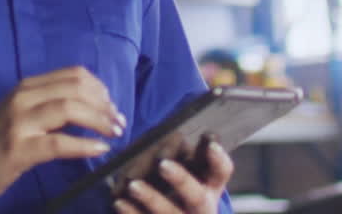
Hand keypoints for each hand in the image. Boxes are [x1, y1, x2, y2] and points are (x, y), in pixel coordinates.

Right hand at [0, 66, 124, 212]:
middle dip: (104, 105)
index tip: (112, 105)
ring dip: (99, 120)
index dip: (99, 88)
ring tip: (114, 133)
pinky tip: (99, 149)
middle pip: (75, 89)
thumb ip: (49, 105)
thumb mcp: (21, 114)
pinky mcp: (18, 149)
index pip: (73, 75)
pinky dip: (84, 144)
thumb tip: (92, 106)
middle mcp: (23, 98)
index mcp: (26, 87)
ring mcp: (19, 122)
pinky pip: (59, 142)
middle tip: (119, 122)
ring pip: (69, 109)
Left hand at [113, 139, 233, 213]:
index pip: (222, 172)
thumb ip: (189, 155)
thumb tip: (184, 136)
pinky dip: (132, 213)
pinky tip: (119, 201)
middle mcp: (201, 207)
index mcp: (211, 186)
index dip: (218, 159)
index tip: (209, 142)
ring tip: (133, 185)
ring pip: (169, 213)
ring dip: (151, 199)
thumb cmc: (180, 186)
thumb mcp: (191, 171)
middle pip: (197, 197)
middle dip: (181, 180)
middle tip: (163, 164)